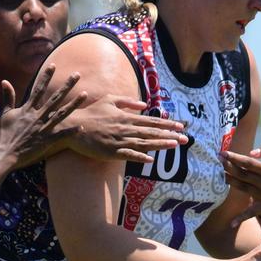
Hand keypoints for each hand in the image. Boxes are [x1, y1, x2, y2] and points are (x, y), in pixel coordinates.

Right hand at [0, 64, 85, 166]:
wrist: (4, 153)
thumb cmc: (3, 134)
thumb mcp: (5, 113)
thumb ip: (7, 97)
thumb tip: (4, 81)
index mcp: (27, 109)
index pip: (38, 89)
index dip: (46, 76)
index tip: (53, 65)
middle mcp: (37, 116)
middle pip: (55, 98)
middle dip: (67, 85)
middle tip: (77, 74)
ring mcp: (42, 128)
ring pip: (62, 114)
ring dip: (74, 104)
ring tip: (85, 94)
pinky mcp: (45, 141)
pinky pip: (61, 135)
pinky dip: (70, 132)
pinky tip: (81, 127)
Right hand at [66, 96, 186, 162]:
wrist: (74, 125)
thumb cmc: (92, 112)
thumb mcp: (110, 100)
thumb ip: (128, 101)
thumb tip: (144, 105)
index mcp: (127, 117)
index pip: (151, 121)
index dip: (167, 124)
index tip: (181, 126)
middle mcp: (126, 128)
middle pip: (152, 133)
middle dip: (170, 135)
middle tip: (185, 139)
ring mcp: (119, 140)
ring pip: (144, 143)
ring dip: (160, 144)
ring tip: (174, 146)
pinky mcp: (111, 151)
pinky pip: (128, 155)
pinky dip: (139, 157)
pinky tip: (150, 160)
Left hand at [221, 145, 260, 228]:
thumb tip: (252, 151)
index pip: (248, 163)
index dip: (234, 157)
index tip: (222, 153)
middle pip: (242, 174)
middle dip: (227, 167)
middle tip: (216, 160)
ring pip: (242, 188)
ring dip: (229, 182)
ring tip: (217, 175)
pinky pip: (251, 213)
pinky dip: (241, 218)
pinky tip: (231, 224)